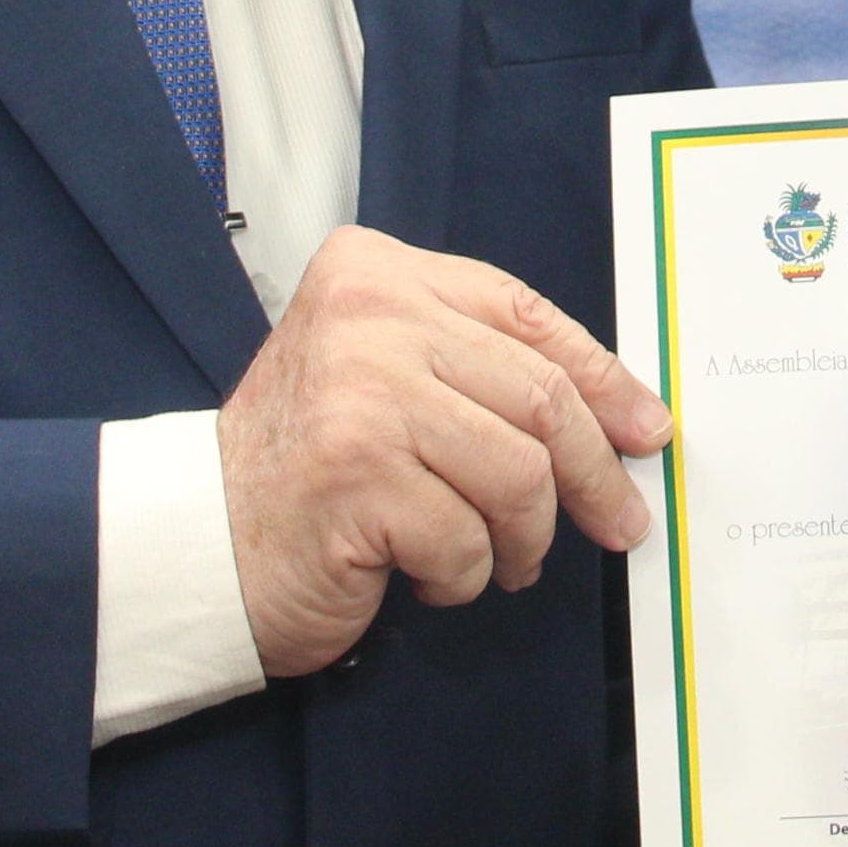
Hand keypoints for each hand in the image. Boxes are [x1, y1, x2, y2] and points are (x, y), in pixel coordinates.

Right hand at [214, 227, 669, 675]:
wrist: (201, 542)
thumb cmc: (310, 466)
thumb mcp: (390, 377)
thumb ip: (482, 370)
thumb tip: (625, 413)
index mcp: (376, 271)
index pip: (525, 314)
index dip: (603, 377)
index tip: (646, 428)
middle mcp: (368, 317)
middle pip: (539, 394)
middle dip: (593, 472)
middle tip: (619, 521)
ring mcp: (361, 395)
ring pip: (518, 473)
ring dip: (521, 538)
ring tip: (494, 558)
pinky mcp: (357, 478)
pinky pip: (467, 540)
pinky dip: (463, 575)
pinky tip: (425, 573)